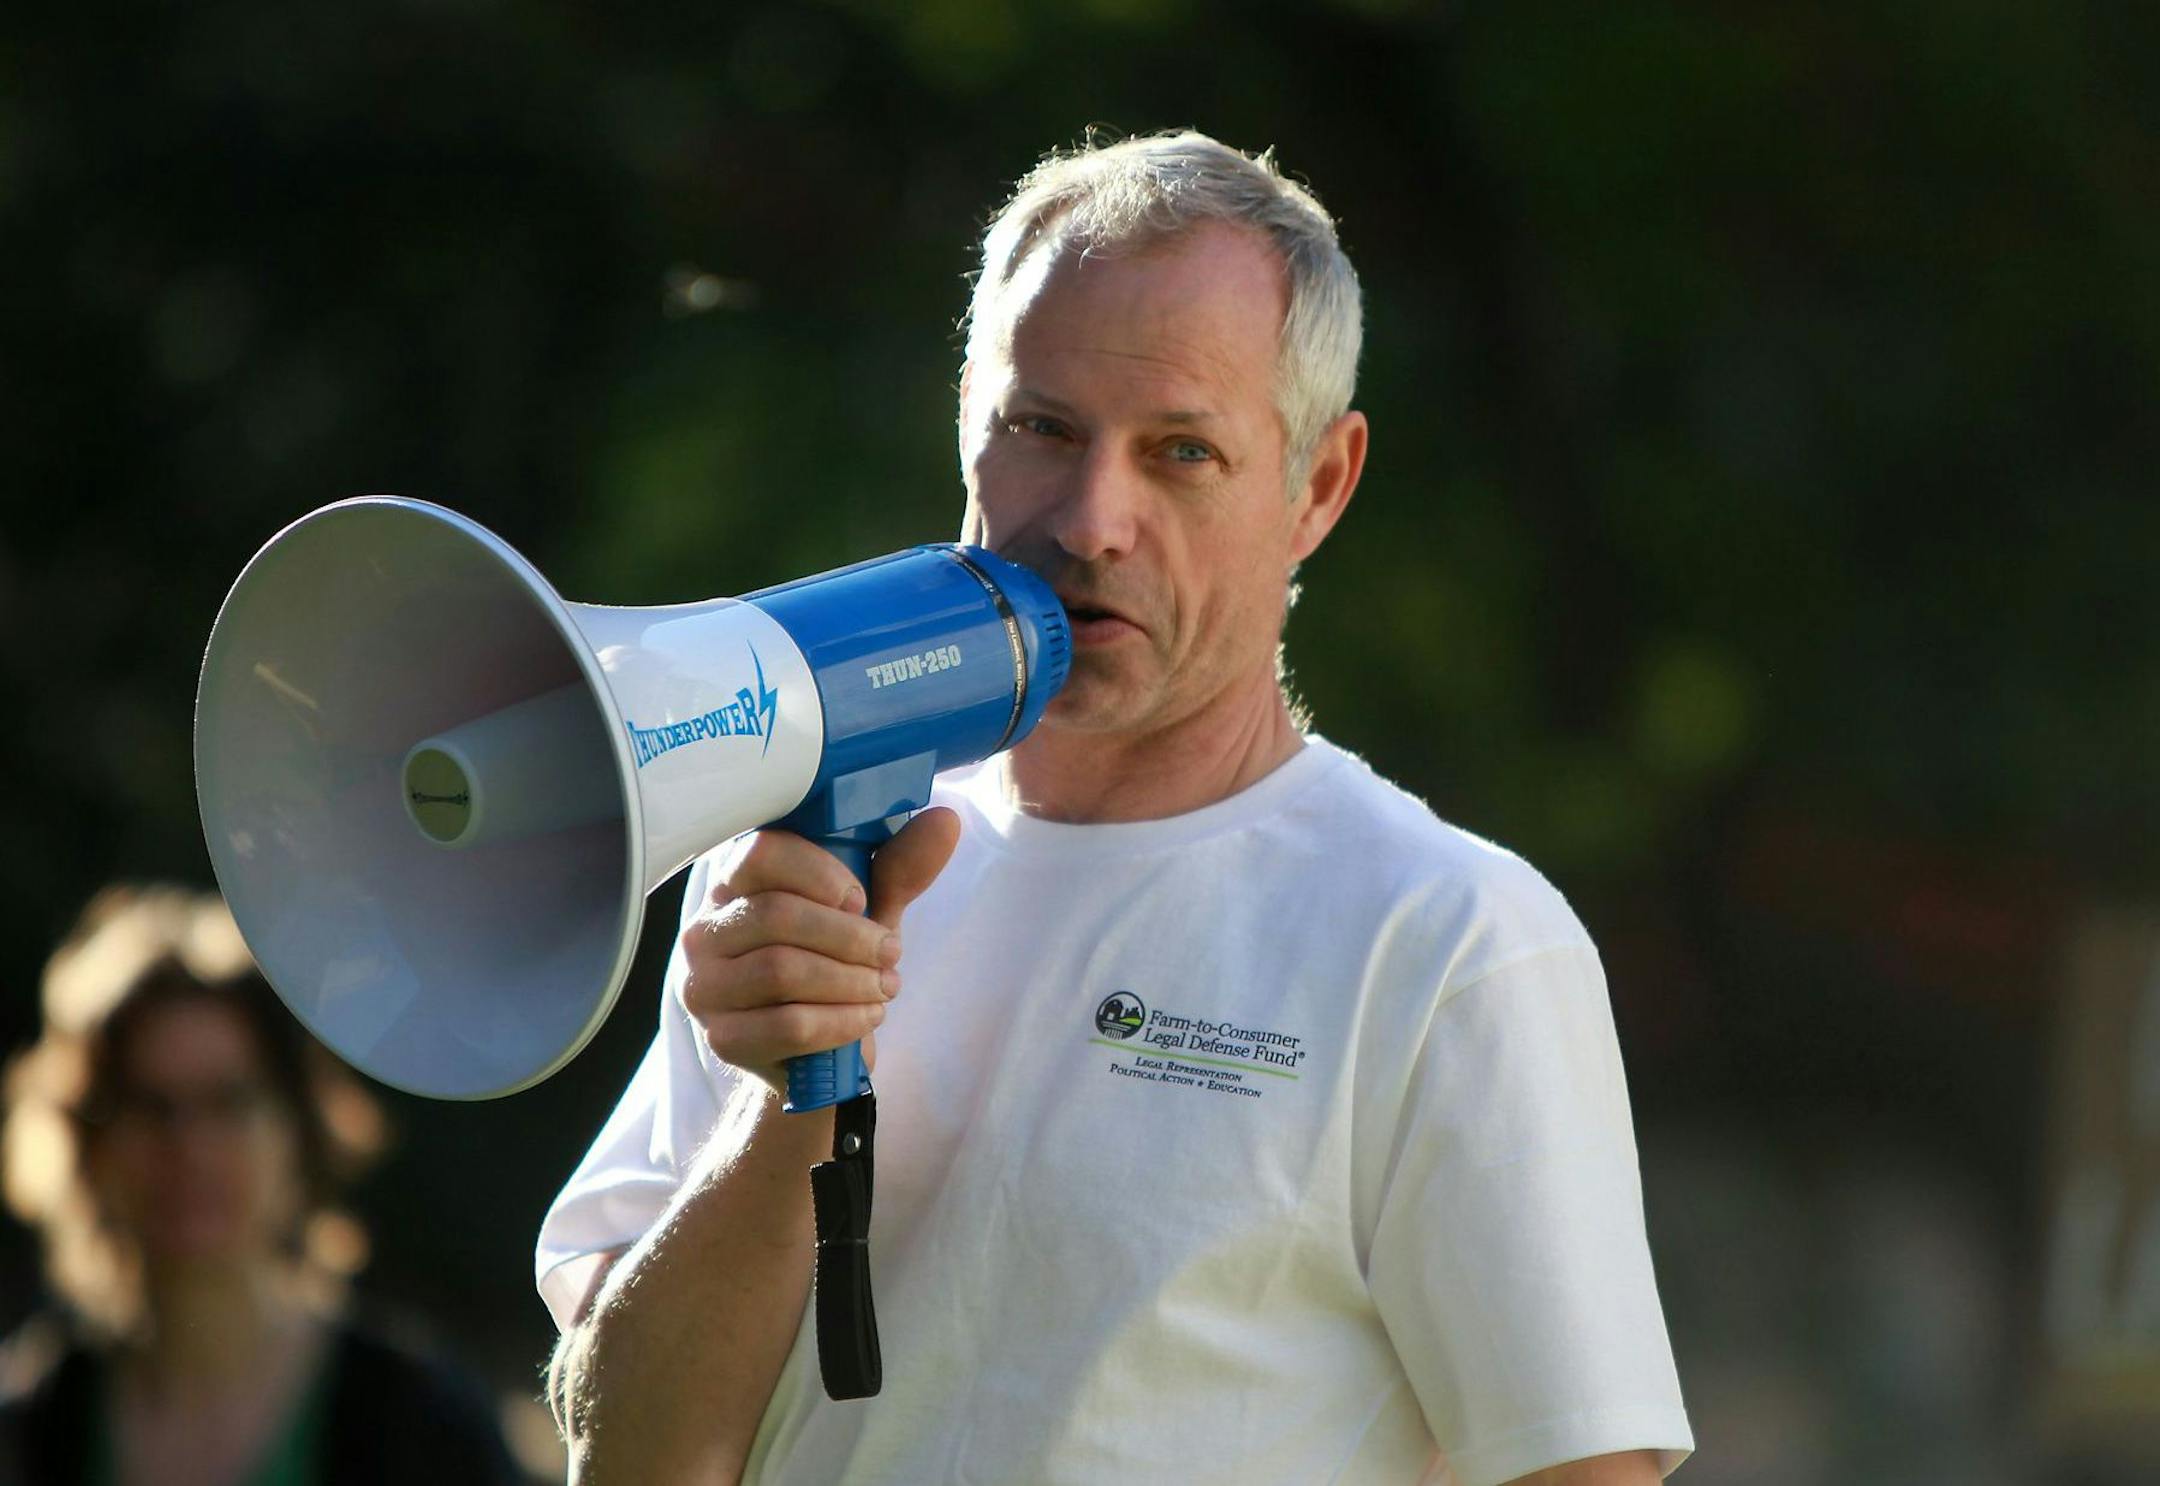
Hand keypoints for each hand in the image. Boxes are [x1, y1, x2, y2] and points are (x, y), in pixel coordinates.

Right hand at [678, 808, 960, 1094]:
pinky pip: (789, 1025)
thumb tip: (945, 821)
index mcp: (735, 884)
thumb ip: (899, 868)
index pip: (761, 853)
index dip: (820, 872)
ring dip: (852, 980)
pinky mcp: (723, 1038)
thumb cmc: (832, 965)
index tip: (859, 899)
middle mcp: (706, 930)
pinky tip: (867, 1017)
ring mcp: (706, 987)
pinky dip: (843, 1020)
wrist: (814, 1052)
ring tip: (884, 987)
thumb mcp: (867, 912)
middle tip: (890, 952)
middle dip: (851, 937)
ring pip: (783, 970)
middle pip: (777, 915)